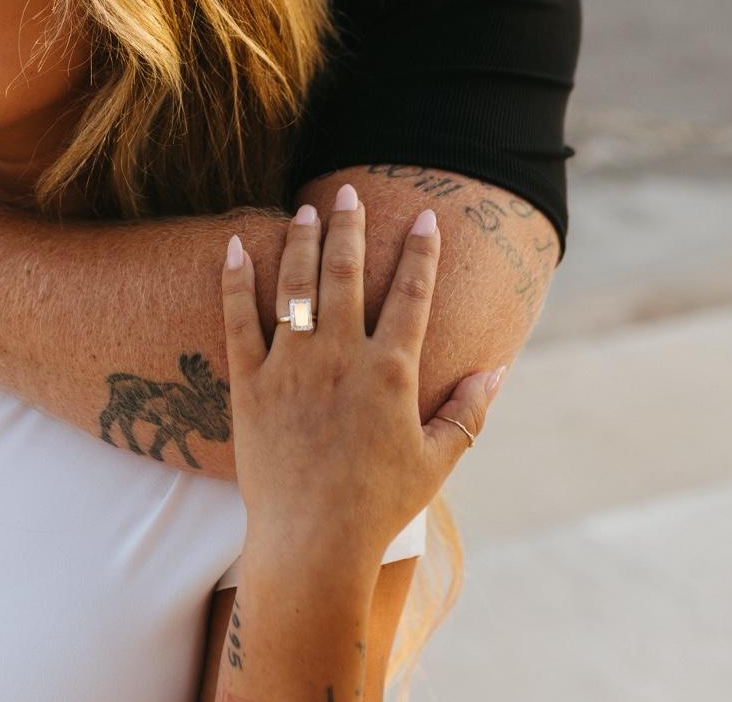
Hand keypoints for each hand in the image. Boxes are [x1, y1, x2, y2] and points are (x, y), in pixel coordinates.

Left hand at [220, 185, 506, 573]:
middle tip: (350, 191)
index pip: (412, 295)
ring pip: (295, 285)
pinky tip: (234, 247)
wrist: (311, 542)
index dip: (422, 253)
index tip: (426, 218)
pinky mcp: (249, 381)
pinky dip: (235, 280)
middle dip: (351, 227)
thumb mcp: (436, 461)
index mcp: (389, 371)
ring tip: (306, 208)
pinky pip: (237, 320)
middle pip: (346, 273)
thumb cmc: (379, 506)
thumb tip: (497, 371)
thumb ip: (467, 412)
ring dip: (301, 241)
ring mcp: (290, 365)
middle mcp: (339, 356)